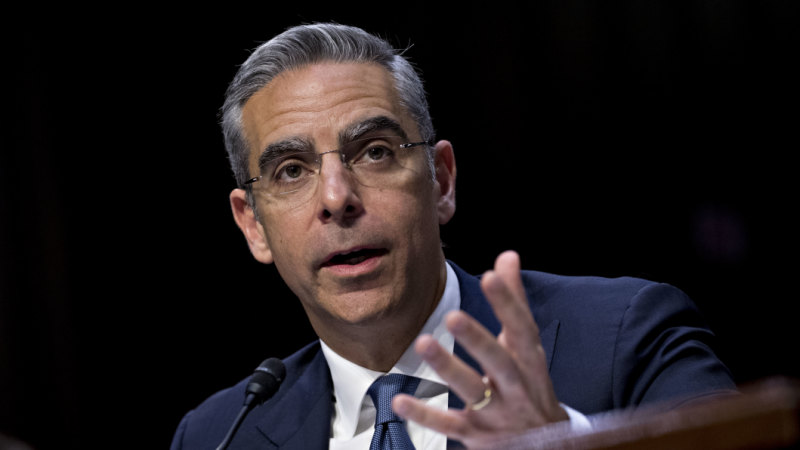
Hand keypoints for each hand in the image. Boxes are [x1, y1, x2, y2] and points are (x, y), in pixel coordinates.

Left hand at [393, 250, 568, 447]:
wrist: (546, 447)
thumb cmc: (528, 384)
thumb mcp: (526, 347)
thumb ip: (514, 302)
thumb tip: (507, 256)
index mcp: (530, 363)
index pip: (523, 330)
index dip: (509, 303)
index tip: (490, 276)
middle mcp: (517, 388)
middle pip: (500, 362)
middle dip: (478, 340)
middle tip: (452, 316)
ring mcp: (497, 414)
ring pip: (473, 391)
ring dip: (448, 368)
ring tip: (424, 343)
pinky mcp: (476, 435)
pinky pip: (449, 425)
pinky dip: (424, 414)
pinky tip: (399, 400)